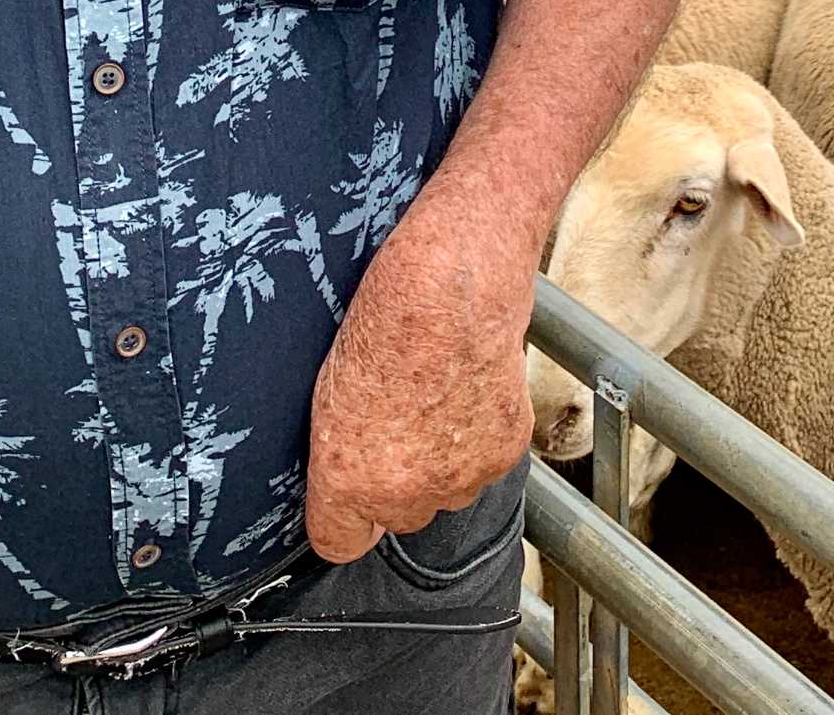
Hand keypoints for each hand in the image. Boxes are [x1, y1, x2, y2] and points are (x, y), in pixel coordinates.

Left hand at [306, 187, 536, 563]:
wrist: (452, 289)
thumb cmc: (383, 323)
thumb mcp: (330, 391)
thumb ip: (342, 457)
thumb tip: (356, 482)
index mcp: (348, 481)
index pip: (339, 544)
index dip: (347, 519)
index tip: (352, 497)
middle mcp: (404, 495)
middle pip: (401, 518)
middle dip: (402, 482)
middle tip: (404, 423)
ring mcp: (459, 478)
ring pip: (449, 491)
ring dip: (445, 462)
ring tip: (439, 398)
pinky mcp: (504, 454)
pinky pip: (486, 463)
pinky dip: (482, 436)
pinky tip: (470, 391)